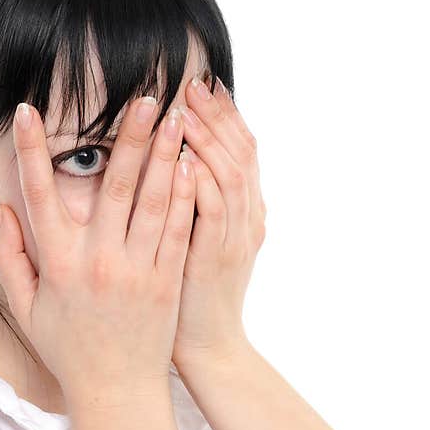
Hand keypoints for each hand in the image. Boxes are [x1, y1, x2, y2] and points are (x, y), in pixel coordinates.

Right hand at [0, 98, 195, 406]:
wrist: (116, 390)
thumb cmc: (68, 347)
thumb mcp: (28, 307)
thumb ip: (11, 257)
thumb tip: (1, 210)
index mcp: (59, 264)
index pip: (39, 196)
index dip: (30, 151)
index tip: (27, 111)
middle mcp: (99, 261)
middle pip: (112, 186)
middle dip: (127, 137)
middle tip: (142, 96)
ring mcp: (137, 269)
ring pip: (152, 201)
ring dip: (164, 154)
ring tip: (175, 116)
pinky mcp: (167, 279)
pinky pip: (177, 228)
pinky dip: (184, 194)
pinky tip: (189, 163)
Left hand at [172, 76, 266, 370]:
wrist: (208, 345)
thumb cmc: (193, 292)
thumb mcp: (205, 240)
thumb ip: (201, 201)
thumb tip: (181, 161)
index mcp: (246, 210)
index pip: (242, 151)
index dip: (225, 116)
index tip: (203, 87)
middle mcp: (249, 217)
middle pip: (240, 153)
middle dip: (216, 116)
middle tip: (193, 84)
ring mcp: (237, 236)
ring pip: (229, 174)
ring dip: (207, 138)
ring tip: (184, 109)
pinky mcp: (218, 255)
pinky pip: (214, 209)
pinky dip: (203, 179)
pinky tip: (184, 156)